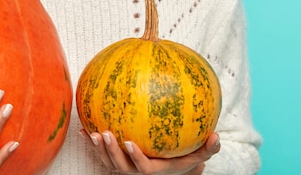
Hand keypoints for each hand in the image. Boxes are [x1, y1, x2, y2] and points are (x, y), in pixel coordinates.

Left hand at [80, 130, 220, 174]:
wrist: (169, 171)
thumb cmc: (184, 160)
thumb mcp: (198, 156)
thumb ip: (208, 149)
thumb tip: (217, 136)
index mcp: (154, 170)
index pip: (142, 168)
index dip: (135, 157)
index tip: (129, 142)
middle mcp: (137, 172)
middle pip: (120, 166)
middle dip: (111, 151)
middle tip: (105, 134)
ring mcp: (125, 168)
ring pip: (108, 162)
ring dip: (98, 149)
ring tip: (92, 132)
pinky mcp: (117, 163)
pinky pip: (102, 155)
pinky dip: (91, 145)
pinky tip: (83, 129)